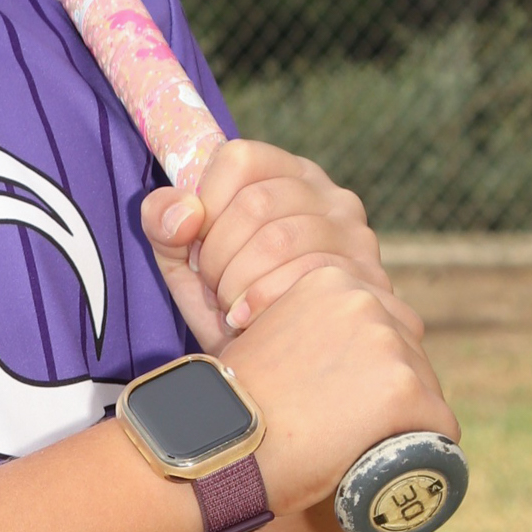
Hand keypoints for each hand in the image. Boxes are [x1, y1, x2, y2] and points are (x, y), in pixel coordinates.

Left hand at [141, 139, 412, 347]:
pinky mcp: (367, 277)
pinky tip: (250, 321)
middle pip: (256, 202)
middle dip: (218, 254)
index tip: (197, 246)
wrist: (280, 372)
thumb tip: (184, 213)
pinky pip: (307, 277)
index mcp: (285, 174)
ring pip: (279, 239)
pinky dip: (264, 302)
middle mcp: (329, 195)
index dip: (205, 204)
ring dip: (239, 282)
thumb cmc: (231, 306)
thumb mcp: (186, 263)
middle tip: (214, 287)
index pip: (238, 158)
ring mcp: (355, 234)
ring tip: (231, 306)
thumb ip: (164, 224)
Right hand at [217, 262, 459, 517]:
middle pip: (409, 353)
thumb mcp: (264, 333)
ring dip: (406, 420)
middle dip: (392, 390)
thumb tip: (320, 346)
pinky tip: (395, 462)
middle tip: (354, 426)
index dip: (369, 365)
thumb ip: (299, 323)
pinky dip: (426, 450)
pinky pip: (440, 427)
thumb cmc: (231, 401)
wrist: (218, 442)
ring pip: (426, 390)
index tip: (348, 395)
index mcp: (332, 280)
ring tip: (365, 446)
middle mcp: (366, 301)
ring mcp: (388, 346)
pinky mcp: (404, 392)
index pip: (382, 323)